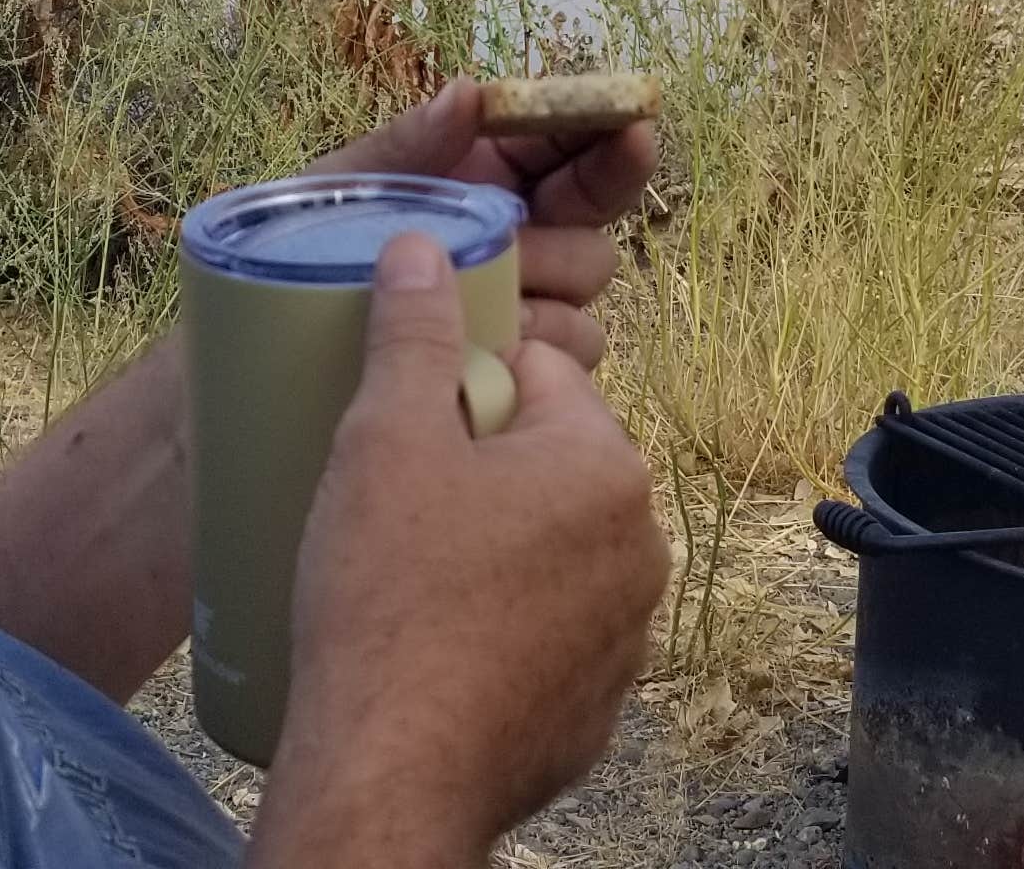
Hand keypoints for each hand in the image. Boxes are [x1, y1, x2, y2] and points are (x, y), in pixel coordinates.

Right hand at [251, 234, 665, 866]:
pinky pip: (543, 638)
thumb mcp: (383, 439)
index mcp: (605, 466)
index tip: (401, 427)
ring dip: (490, 552)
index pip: (536, 373)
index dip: (456, 388)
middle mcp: (641, 548)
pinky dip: (497, 633)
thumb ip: (409, 334)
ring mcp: (625, 639)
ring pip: (547, 554)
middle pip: (545, 463)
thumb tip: (420, 246)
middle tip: (389, 504)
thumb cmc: (386, 600)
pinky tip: (431, 647)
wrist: (390, 776)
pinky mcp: (594, 712)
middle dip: (476, 470)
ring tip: (401, 578)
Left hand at [302, 80, 652, 370]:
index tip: (630, 123)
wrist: (268, 344)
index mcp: (484, 172)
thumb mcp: (344, 188)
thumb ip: (409, 146)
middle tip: (515, 246)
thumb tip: (469, 92)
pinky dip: (539, 352)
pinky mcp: (517, 365)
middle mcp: (517, 233)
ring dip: (549, 294)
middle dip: (567, 233)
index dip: (604, 130)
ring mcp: (522, 302)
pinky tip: (488, 353)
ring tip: (487, 304)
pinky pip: (569, 355)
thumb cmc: (301, 250)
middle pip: (594, 222)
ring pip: (587, 292)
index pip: (567, 142)